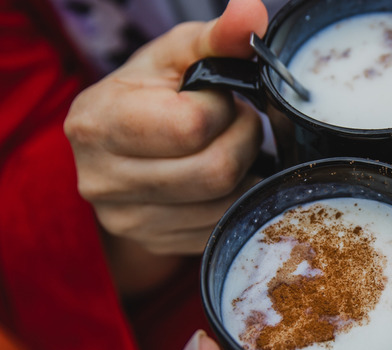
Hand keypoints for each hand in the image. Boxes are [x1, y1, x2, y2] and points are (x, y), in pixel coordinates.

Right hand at [65, 0, 268, 255]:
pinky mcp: (158, 243)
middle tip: (237, 124)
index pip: (192, 126)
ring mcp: (130, 220)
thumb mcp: (176, 57)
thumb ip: (216, 38)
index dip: (223, 110)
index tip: (222, 99)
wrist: (116, 149)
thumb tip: (251, 14)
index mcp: (100, 124)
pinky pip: (224, 228)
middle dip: (244, 141)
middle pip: (216, 172)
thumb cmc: (149, 95)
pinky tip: (225, 179)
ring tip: (229, 147)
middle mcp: (104, 181)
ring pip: (227, 205)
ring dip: (246, 172)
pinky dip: (238, 201)